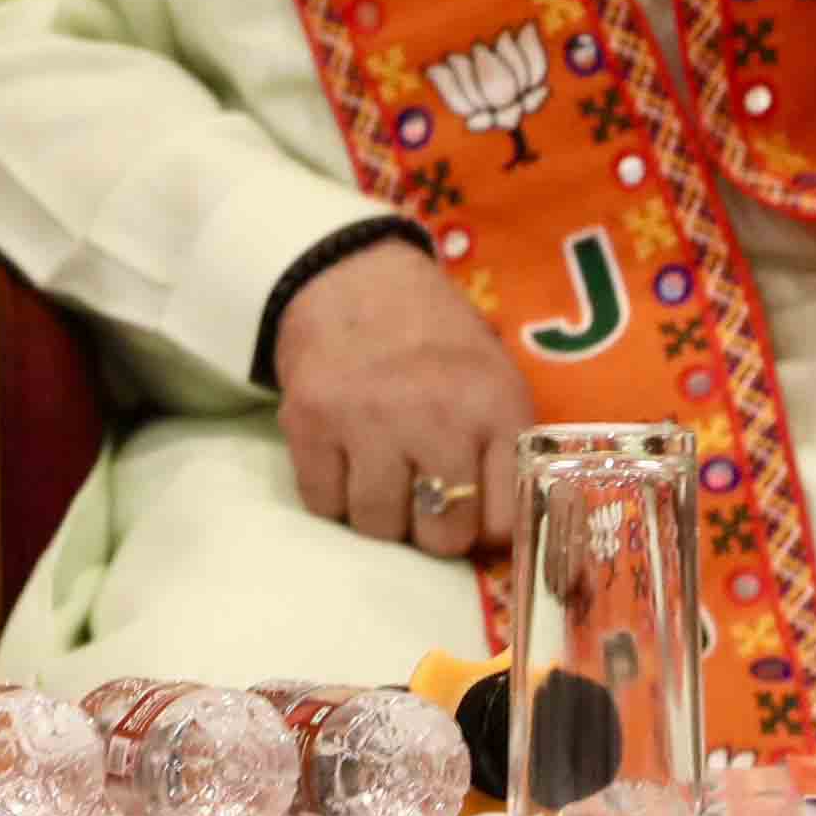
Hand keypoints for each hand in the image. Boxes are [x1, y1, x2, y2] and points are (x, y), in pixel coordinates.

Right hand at [273, 236, 534, 562]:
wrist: (352, 274)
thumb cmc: (434, 336)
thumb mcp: (493, 376)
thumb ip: (503, 451)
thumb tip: (499, 541)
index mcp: (494, 403)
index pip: (504, 521)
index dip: (487, 527)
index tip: (474, 513)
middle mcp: (437, 415)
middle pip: (442, 535)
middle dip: (433, 526)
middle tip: (423, 492)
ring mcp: (369, 420)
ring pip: (378, 528)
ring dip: (380, 512)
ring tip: (382, 469)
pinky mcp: (310, 422)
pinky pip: (324, 505)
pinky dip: (333, 494)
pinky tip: (345, 456)